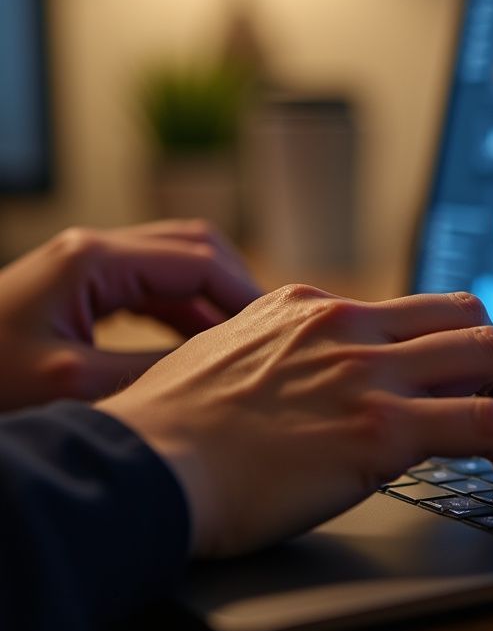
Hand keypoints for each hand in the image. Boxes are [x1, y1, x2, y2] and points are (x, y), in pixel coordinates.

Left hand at [0, 220, 261, 411]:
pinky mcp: (80, 286)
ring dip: (212, 298)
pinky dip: (184, 310)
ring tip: (242, 342)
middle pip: (194, 245)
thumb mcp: (77, 384)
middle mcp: (94, 249)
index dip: (245, 294)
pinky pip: (151, 287)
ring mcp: (86, 264)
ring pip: (176, 263)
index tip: (277, 331)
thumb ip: (157, 367)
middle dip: (236, 285)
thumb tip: (223, 365)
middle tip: (267, 330)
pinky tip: (200, 346)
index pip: (199, 261)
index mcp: (94, 259)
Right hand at [98, 286, 492, 557]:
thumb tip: (315, 377)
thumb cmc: (169, 429)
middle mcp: (349, 328)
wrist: (141, 468)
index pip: (421, 309)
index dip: (464, 346)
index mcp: (315, 308)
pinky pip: (485, 423)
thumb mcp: (228, 357)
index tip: (480, 381)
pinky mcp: (379, 430)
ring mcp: (368, 374)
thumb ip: (283, 353)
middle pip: (472, 318)